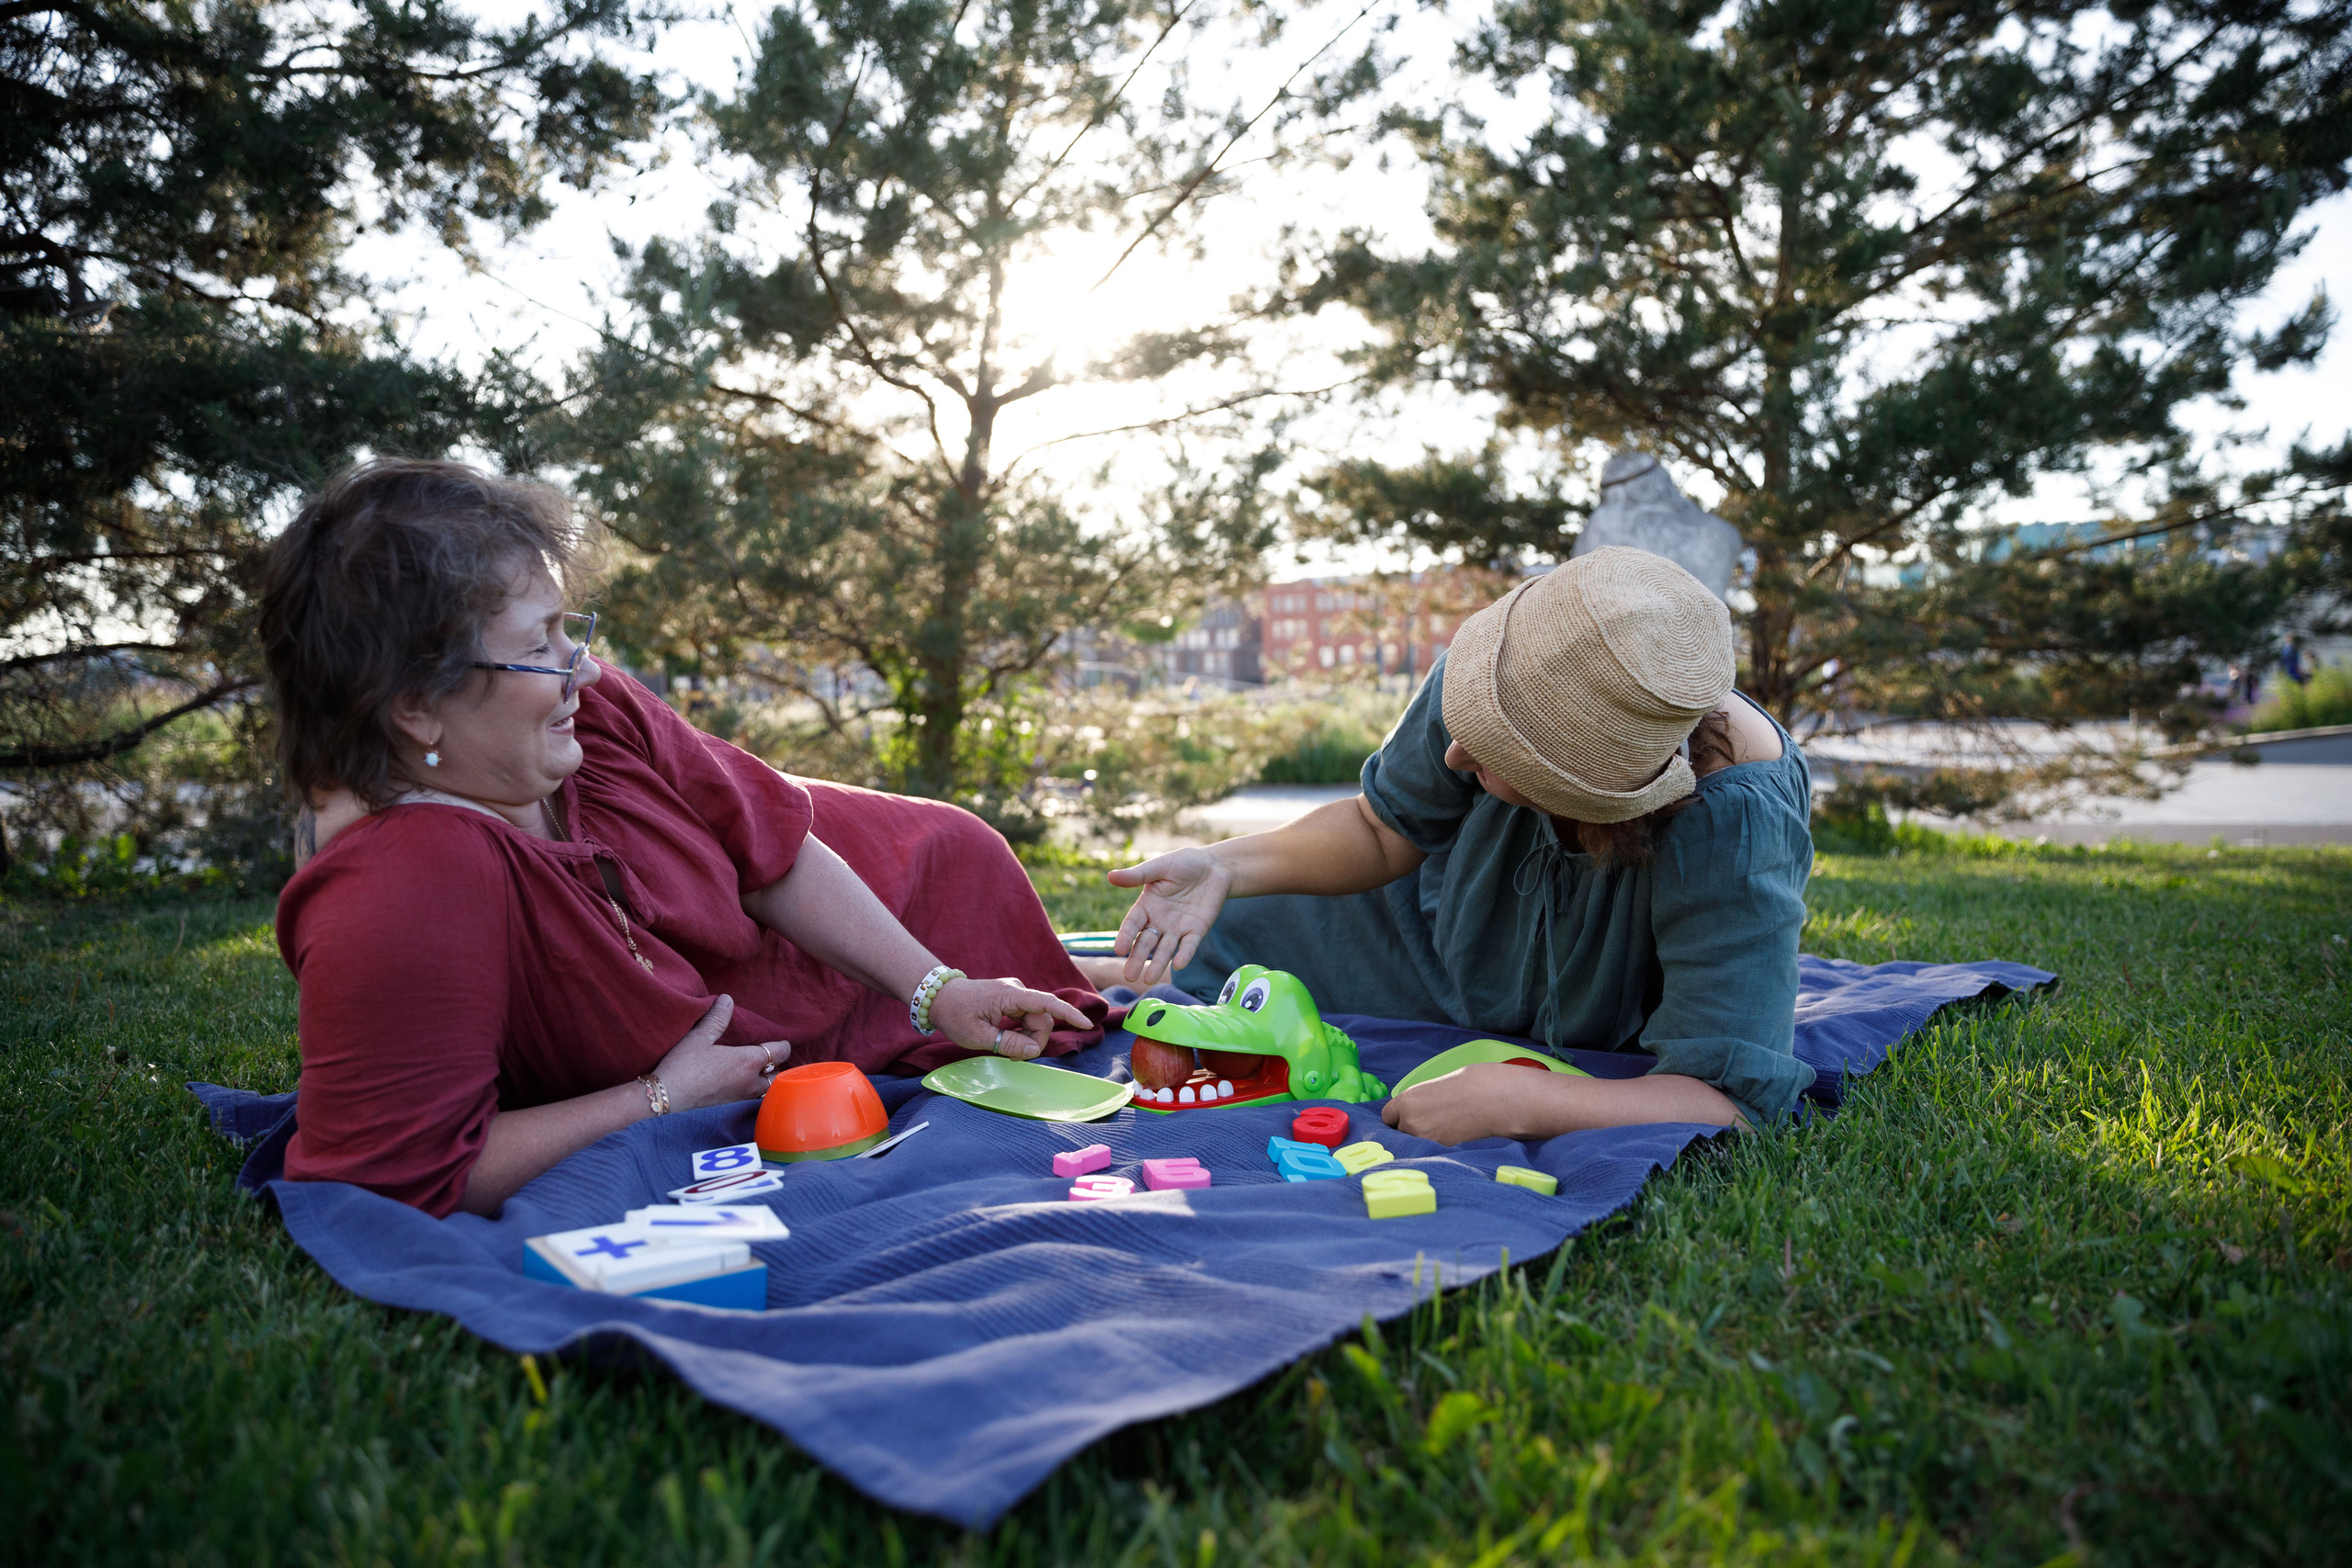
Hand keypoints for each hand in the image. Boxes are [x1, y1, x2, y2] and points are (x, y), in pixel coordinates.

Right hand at [650, 995, 788, 1109]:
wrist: (666, 1099)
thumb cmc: (683, 1066)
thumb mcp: (699, 1037)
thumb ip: (716, 1018)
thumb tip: (727, 998)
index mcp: (749, 1060)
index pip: (780, 1052)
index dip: (783, 1046)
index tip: (781, 1043)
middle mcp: (751, 1082)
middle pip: (778, 1076)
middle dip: (777, 1068)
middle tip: (771, 1060)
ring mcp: (742, 1098)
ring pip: (766, 1092)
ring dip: (766, 1084)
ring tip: (759, 1075)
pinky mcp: (731, 1110)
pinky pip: (752, 1102)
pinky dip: (753, 1095)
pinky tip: (741, 1090)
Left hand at [929, 976, 1091, 1059]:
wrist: (940, 997)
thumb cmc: (955, 1015)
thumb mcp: (977, 1036)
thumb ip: (1008, 1043)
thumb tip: (1035, 1049)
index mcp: (1010, 995)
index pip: (1047, 1003)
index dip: (1069, 1014)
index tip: (1087, 1024)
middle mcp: (1017, 990)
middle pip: (1043, 1019)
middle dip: (1034, 1040)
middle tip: (1012, 1055)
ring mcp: (1016, 994)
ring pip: (1037, 1020)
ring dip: (1028, 1038)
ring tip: (1005, 1048)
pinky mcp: (1014, 999)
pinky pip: (1028, 1018)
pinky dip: (1023, 1032)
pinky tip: (1008, 1039)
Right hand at [1106, 846, 1234, 984]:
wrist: (1214, 867)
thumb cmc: (1184, 863)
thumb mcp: (1160, 867)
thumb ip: (1138, 875)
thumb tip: (1110, 876)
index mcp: (1146, 905)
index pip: (1132, 924)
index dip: (1125, 936)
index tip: (1119, 949)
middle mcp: (1159, 921)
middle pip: (1146, 942)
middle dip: (1137, 958)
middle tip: (1130, 976)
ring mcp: (1177, 928)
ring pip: (1165, 949)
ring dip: (1157, 963)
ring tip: (1149, 980)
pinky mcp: (1196, 931)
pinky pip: (1189, 945)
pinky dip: (1184, 954)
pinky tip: (1178, 964)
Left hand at [1380, 1064, 1537, 1144]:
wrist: (1502, 1098)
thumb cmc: (1478, 1084)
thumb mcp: (1442, 1084)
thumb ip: (1423, 1099)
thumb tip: (1419, 1110)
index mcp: (1409, 1100)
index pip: (1388, 1117)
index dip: (1399, 1118)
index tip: (1409, 1119)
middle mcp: (1411, 1122)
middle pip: (1400, 1134)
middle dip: (1412, 1131)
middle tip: (1434, 1124)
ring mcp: (1427, 1141)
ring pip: (1416, 1146)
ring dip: (1426, 1142)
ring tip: (1449, 1130)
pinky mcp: (1444, 1154)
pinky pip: (1433, 1153)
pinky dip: (1441, 1149)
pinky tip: (1457, 1138)